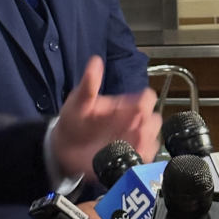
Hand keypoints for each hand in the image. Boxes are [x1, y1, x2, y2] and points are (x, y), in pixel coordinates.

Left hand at [51, 56, 161, 176]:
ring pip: (153, 140)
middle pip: (155, 120)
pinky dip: (141, 158)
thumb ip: (89, 83)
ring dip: (146, 142)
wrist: (63, 146)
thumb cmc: (73, 119)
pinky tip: (128, 157)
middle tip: (135, 130)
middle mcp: (131, 122)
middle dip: (149, 125)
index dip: (146, 102)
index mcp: (124, 105)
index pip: (147, 98)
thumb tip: (95, 60)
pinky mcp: (128, 158)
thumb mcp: (79, 100)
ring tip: (130, 145)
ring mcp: (130, 140)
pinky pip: (144, 159)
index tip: (137, 109)